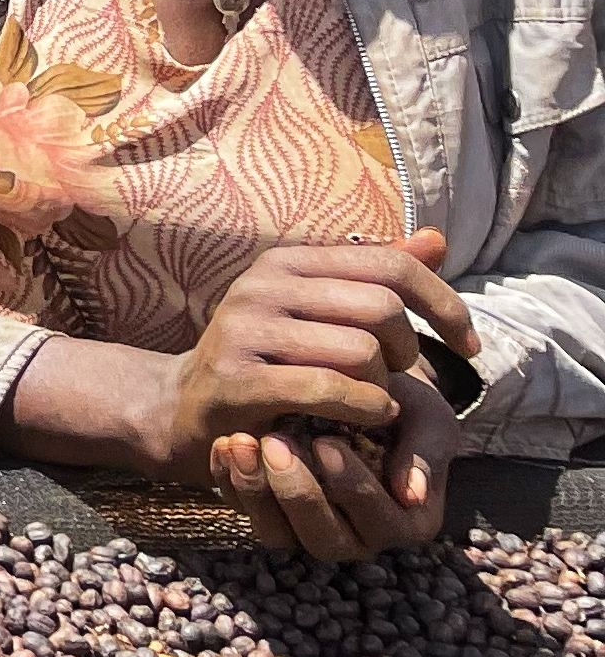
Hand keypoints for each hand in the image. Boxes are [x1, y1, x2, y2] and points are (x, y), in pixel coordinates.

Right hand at [159, 233, 475, 474]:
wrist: (187, 407)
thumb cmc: (269, 362)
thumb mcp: (320, 312)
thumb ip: (375, 279)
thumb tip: (438, 240)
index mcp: (286, 262)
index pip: (392, 265)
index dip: (445, 305)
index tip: (470, 345)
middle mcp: (261, 285)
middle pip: (382, 308)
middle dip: (406, 352)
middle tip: (392, 379)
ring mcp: (243, 330)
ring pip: (361, 352)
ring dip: (382, 388)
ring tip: (366, 400)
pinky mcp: (235, 379)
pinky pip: (328, 388)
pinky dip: (363, 407)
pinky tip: (363, 416)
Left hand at [210, 372, 454, 559]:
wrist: (353, 384)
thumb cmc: (398, 402)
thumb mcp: (424, 416)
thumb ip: (426, 450)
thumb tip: (412, 494)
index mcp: (404, 520)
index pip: (381, 522)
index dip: (354, 489)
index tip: (327, 443)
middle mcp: (357, 534)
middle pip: (326, 538)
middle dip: (300, 494)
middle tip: (277, 443)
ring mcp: (309, 527)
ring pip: (279, 534)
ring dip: (257, 491)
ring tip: (242, 441)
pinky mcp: (269, 512)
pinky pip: (245, 512)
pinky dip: (231, 482)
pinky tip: (224, 446)